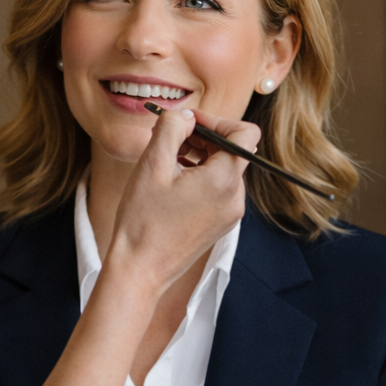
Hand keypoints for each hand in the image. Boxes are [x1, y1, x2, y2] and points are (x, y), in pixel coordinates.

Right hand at [103, 108, 259, 299]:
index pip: (245, 133)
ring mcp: (230, 213)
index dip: (217, 121)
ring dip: (199, 157)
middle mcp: (235, 197)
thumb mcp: (152, 165)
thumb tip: (185, 114)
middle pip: (232, 150)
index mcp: (224, 180)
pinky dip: (199, 178)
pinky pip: (218, 189)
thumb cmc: (143, 221)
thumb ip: (171, 127)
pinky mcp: (220, 224)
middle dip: (202, 138)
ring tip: (167, 162)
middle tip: (169, 139)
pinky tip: (172, 183)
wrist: (140, 270)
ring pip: (223, 169)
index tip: (188, 123)